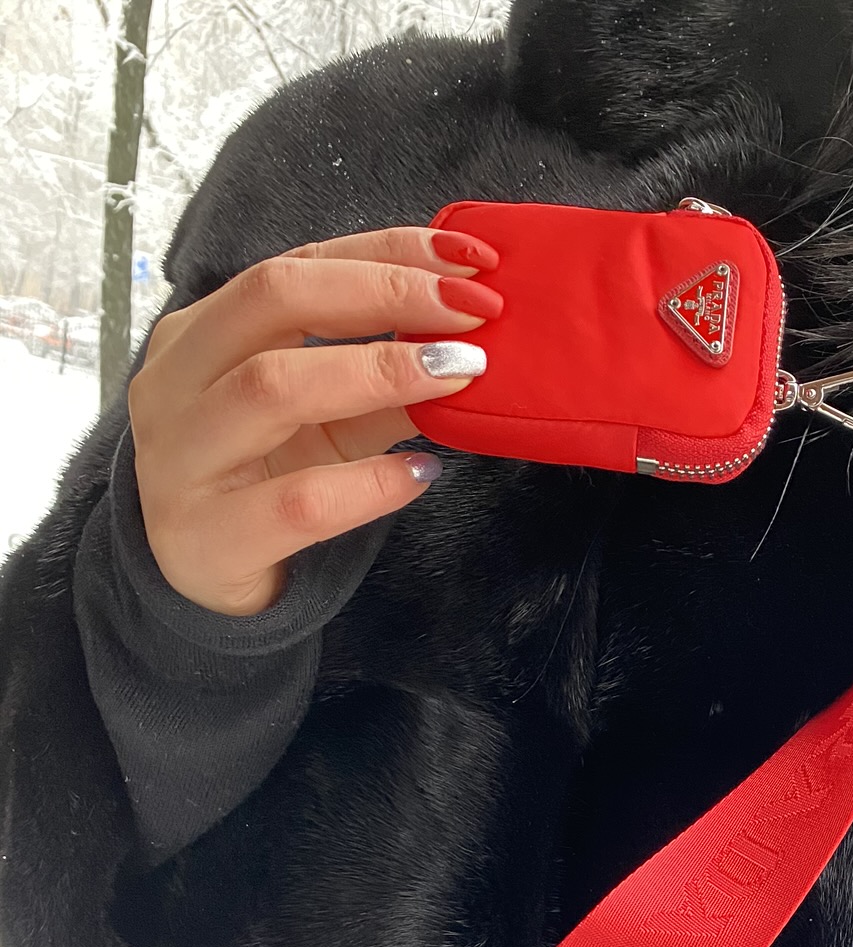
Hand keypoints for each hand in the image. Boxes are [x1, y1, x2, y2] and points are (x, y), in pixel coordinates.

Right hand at [128, 225, 502, 615]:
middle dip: (384, 294)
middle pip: (273, 298)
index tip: (469, 260)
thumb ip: (381, 381)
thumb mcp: (326, 422)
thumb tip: (467, 339)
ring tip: (457, 375)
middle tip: (473, 311)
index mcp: (199, 333)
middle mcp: (176, 381)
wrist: (200, 582)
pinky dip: (369, 485)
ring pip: (272, 387)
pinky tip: (420, 473)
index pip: (295, 264)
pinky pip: (297, 502)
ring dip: (378, 372)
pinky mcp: (205, 536)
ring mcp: (179, 458)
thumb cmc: (262, 482)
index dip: (385, 253)